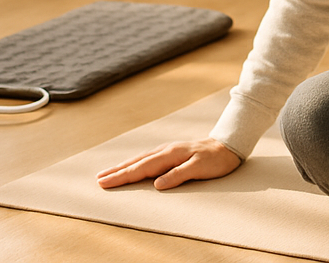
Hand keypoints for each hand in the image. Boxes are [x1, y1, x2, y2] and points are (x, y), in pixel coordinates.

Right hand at [96, 137, 241, 190]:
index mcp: (171, 156)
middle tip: (98, 179)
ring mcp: (169, 150)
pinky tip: (133, 165)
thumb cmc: (216, 159)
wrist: (230, 144)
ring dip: (124, 166)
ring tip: (108, 173)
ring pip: (141, 159)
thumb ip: (179, 175)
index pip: (142, 168)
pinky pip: (149, 158)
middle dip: (117, 171)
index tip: (105, 183)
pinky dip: (137, 163)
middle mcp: (167, 151)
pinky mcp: (173, 152)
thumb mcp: (201, 168)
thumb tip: (158, 184)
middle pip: (137, 163)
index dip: (123, 176)